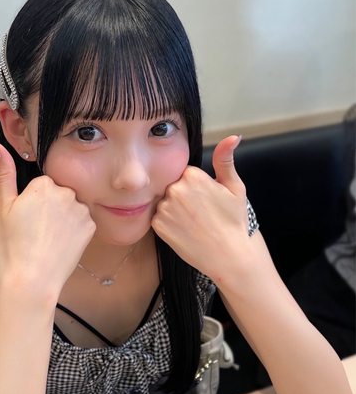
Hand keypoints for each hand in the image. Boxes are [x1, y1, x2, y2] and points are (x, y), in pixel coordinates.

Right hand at [0, 141, 95, 291]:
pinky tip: (59, 244)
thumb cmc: (13, 247)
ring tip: (46, 239)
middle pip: (57, 193)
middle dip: (48, 208)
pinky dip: (73, 231)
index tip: (25, 218)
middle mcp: (67, 193)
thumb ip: (3, 172)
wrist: (32, 280)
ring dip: (62, 218)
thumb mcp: (2, 207)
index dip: (31, 201)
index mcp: (44, 185)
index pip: (40, 184)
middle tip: (34, 231)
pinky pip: (82, 222)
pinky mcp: (91, 228)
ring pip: (71, 207)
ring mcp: (81, 211)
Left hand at [151, 135, 250, 280]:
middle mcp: (174, 188)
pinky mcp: (157, 225)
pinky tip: (184, 231)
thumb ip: (225, 160)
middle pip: (173, 187)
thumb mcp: (235, 187)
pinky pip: (158, 218)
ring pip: (165, 202)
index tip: (207, 201)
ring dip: (174, 210)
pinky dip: (168, 224)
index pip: (185, 174)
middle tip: (200, 214)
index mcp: (192, 175)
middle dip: (183, 198)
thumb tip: (233, 137)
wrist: (228, 256)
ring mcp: (164, 207)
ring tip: (193, 223)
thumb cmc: (234, 221)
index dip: (196, 188)